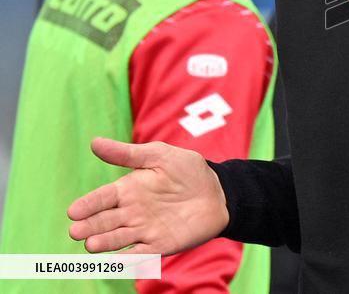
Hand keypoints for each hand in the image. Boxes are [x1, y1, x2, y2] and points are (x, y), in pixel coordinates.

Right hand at [67, 137, 228, 254]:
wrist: (218, 192)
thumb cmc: (188, 171)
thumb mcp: (160, 156)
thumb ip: (128, 154)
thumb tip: (94, 142)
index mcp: (128, 190)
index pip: (102, 199)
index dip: (88, 205)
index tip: (73, 211)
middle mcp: (131, 212)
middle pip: (104, 221)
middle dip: (90, 226)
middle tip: (76, 231)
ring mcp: (144, 230)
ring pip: (118, 239)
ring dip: (105, 243)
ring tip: (91, 245)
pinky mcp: (160, 245)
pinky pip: (141, 254)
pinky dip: (128, 258)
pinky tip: (116, 261)